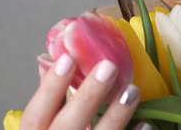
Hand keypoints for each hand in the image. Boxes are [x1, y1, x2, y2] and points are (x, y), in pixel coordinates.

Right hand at [20, 54, 140, 129]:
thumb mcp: (43, 129)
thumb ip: (48, 102)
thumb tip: (50, 61)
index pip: (35, 115)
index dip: (50, 88)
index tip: (68, 59)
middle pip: (66, 126)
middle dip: (88, 96)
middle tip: (109, 67)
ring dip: (116, 116)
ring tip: (132, 90)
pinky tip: (145, 124)